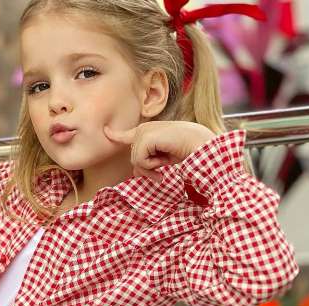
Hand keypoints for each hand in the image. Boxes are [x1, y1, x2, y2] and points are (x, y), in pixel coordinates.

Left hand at [103, 121, 217, 182]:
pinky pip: (140, 161)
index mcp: (150, 131)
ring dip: (152, 167)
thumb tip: (135, 172)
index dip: (116, 135)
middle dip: (148, 168)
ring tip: (166, 160)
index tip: (106, 131)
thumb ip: (149, 163)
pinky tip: (164, 158)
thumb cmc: (189, 151)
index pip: (129, 135)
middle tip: (164, 165)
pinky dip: (153, 165)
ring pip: (136, 162)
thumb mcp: (165, 158)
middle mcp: (145, 129)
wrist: (202, 146)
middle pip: (133, 159)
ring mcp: (144, 131)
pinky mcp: (146, 137)